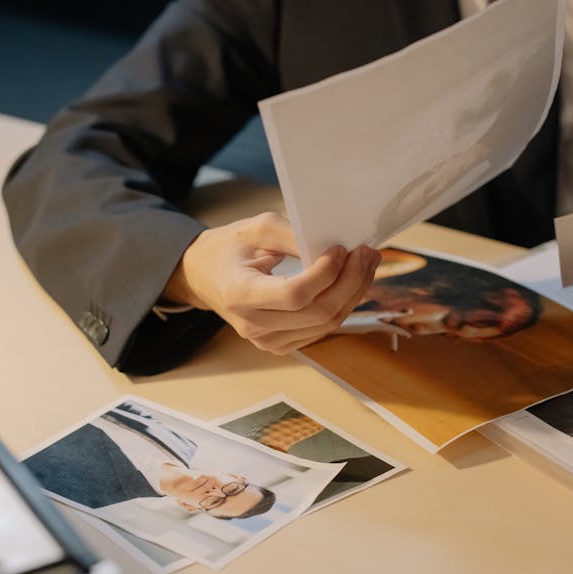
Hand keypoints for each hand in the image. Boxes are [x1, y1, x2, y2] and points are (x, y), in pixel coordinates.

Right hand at [162, 212, 380, 353]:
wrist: (206, 277)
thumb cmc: (230, 249)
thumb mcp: (257, 228)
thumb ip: (294, 235)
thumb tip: (333, 246)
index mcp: (240, 294)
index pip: (294, 294)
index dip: (326, 273)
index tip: (340, 249)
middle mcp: (252, 325)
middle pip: (318, 313)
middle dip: (351, 282)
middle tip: (366, 254)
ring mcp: (266, 341)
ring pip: (326, 325)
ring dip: (353, 294)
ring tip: (365, 264)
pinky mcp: (279, 345)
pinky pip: (322, 330)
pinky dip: (342, 305)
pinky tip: (349, 283)